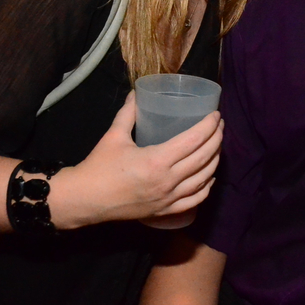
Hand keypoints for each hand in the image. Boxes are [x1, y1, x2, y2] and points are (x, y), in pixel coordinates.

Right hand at [52, 92, 222, 228]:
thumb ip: (128, 113)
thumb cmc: (98, 167)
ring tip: (218, 145)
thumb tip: (137, 93)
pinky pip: (195, 200)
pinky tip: (210, 176)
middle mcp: (168, 180)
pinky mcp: (165, 211)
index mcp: (157, 160)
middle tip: (220, 126)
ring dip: (215, 160)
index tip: (216, 115)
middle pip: (204, 158)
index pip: (194, 140)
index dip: (209, 126)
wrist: (84, 200)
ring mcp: (168, 198)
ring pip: (203, 179)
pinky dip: (207, 186)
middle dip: (217, 139)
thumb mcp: (113, 135)